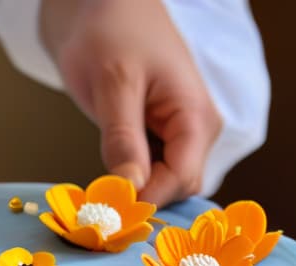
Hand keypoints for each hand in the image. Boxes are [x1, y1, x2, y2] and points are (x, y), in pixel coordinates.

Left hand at [41, 0, 222, 206]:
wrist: (104, 4)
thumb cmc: (112, 30)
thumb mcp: (113, 83)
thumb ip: (123, 138)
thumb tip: (131, 190)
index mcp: (196, 116)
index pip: (181, 179)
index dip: (147, 200)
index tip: (109, 213)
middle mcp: (196, 131)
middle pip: (177, 188)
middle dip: (143, 200)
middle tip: (99, 207)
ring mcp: (179, 135)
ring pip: (164, 184)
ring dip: (135, 194)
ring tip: (100, 195)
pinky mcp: (159, 136)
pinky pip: (152, 172)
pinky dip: (131, 181)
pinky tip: (107, 181)